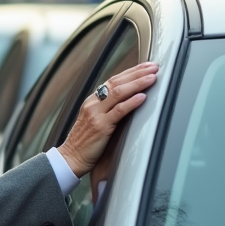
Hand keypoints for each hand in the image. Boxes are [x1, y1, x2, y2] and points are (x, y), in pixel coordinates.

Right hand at [57, 62, 158, 177]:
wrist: (70, 158)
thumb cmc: (84, 143)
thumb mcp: (94, 121)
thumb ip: (107, 110)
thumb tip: (128, 102)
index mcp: (92, 101)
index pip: (113, 80)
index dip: (131, 72)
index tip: (146, 67)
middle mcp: (93, 104)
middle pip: (117, 82)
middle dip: (137, 73)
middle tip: (154, 67)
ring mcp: (96, 114)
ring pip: (118, 93)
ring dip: (138, 84)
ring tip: (152, 78)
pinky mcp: (101, 126)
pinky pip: (118, 111)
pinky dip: (131, 102)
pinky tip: (142, 97)